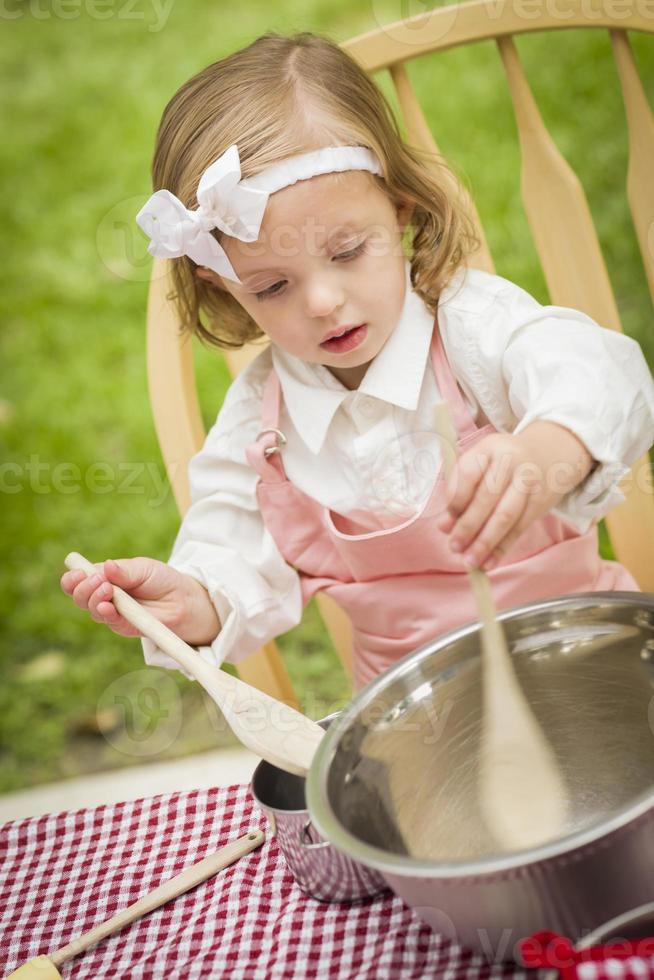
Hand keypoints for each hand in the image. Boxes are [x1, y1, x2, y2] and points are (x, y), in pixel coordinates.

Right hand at [60, 557, 219, 643]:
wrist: (184, 600)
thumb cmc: (162, 580)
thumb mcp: (144, 568)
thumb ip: (124, 570)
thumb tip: (107, 566)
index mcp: (105, 578)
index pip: (79, 579)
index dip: (73, 578)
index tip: (78, 573)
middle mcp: (104, 596)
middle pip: (80, 596)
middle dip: (83, 588)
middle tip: (99, 580)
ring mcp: (113, 612)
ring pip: (92, 609)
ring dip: (94, 599)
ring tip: (107, 590)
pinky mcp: (124, 626)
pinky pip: (110, 622)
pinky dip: (106, 614)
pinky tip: (107, 607)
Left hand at [435, 421, 594, 570]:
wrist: (548, 454)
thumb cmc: (502, 462)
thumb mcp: (481, 464)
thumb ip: (459, 491)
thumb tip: (445, 526)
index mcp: (489, 448)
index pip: (468, 474)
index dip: (455, 500)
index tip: (444, 523)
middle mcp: (510, 462)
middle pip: (487, 498)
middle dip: (468, 526)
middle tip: (454, 547)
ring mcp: (528, 482)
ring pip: (505, 516)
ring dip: (485, 542)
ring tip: (469, 561)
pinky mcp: (540, 502)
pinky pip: (519, 528)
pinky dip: (502, 548)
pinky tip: (489, 563)